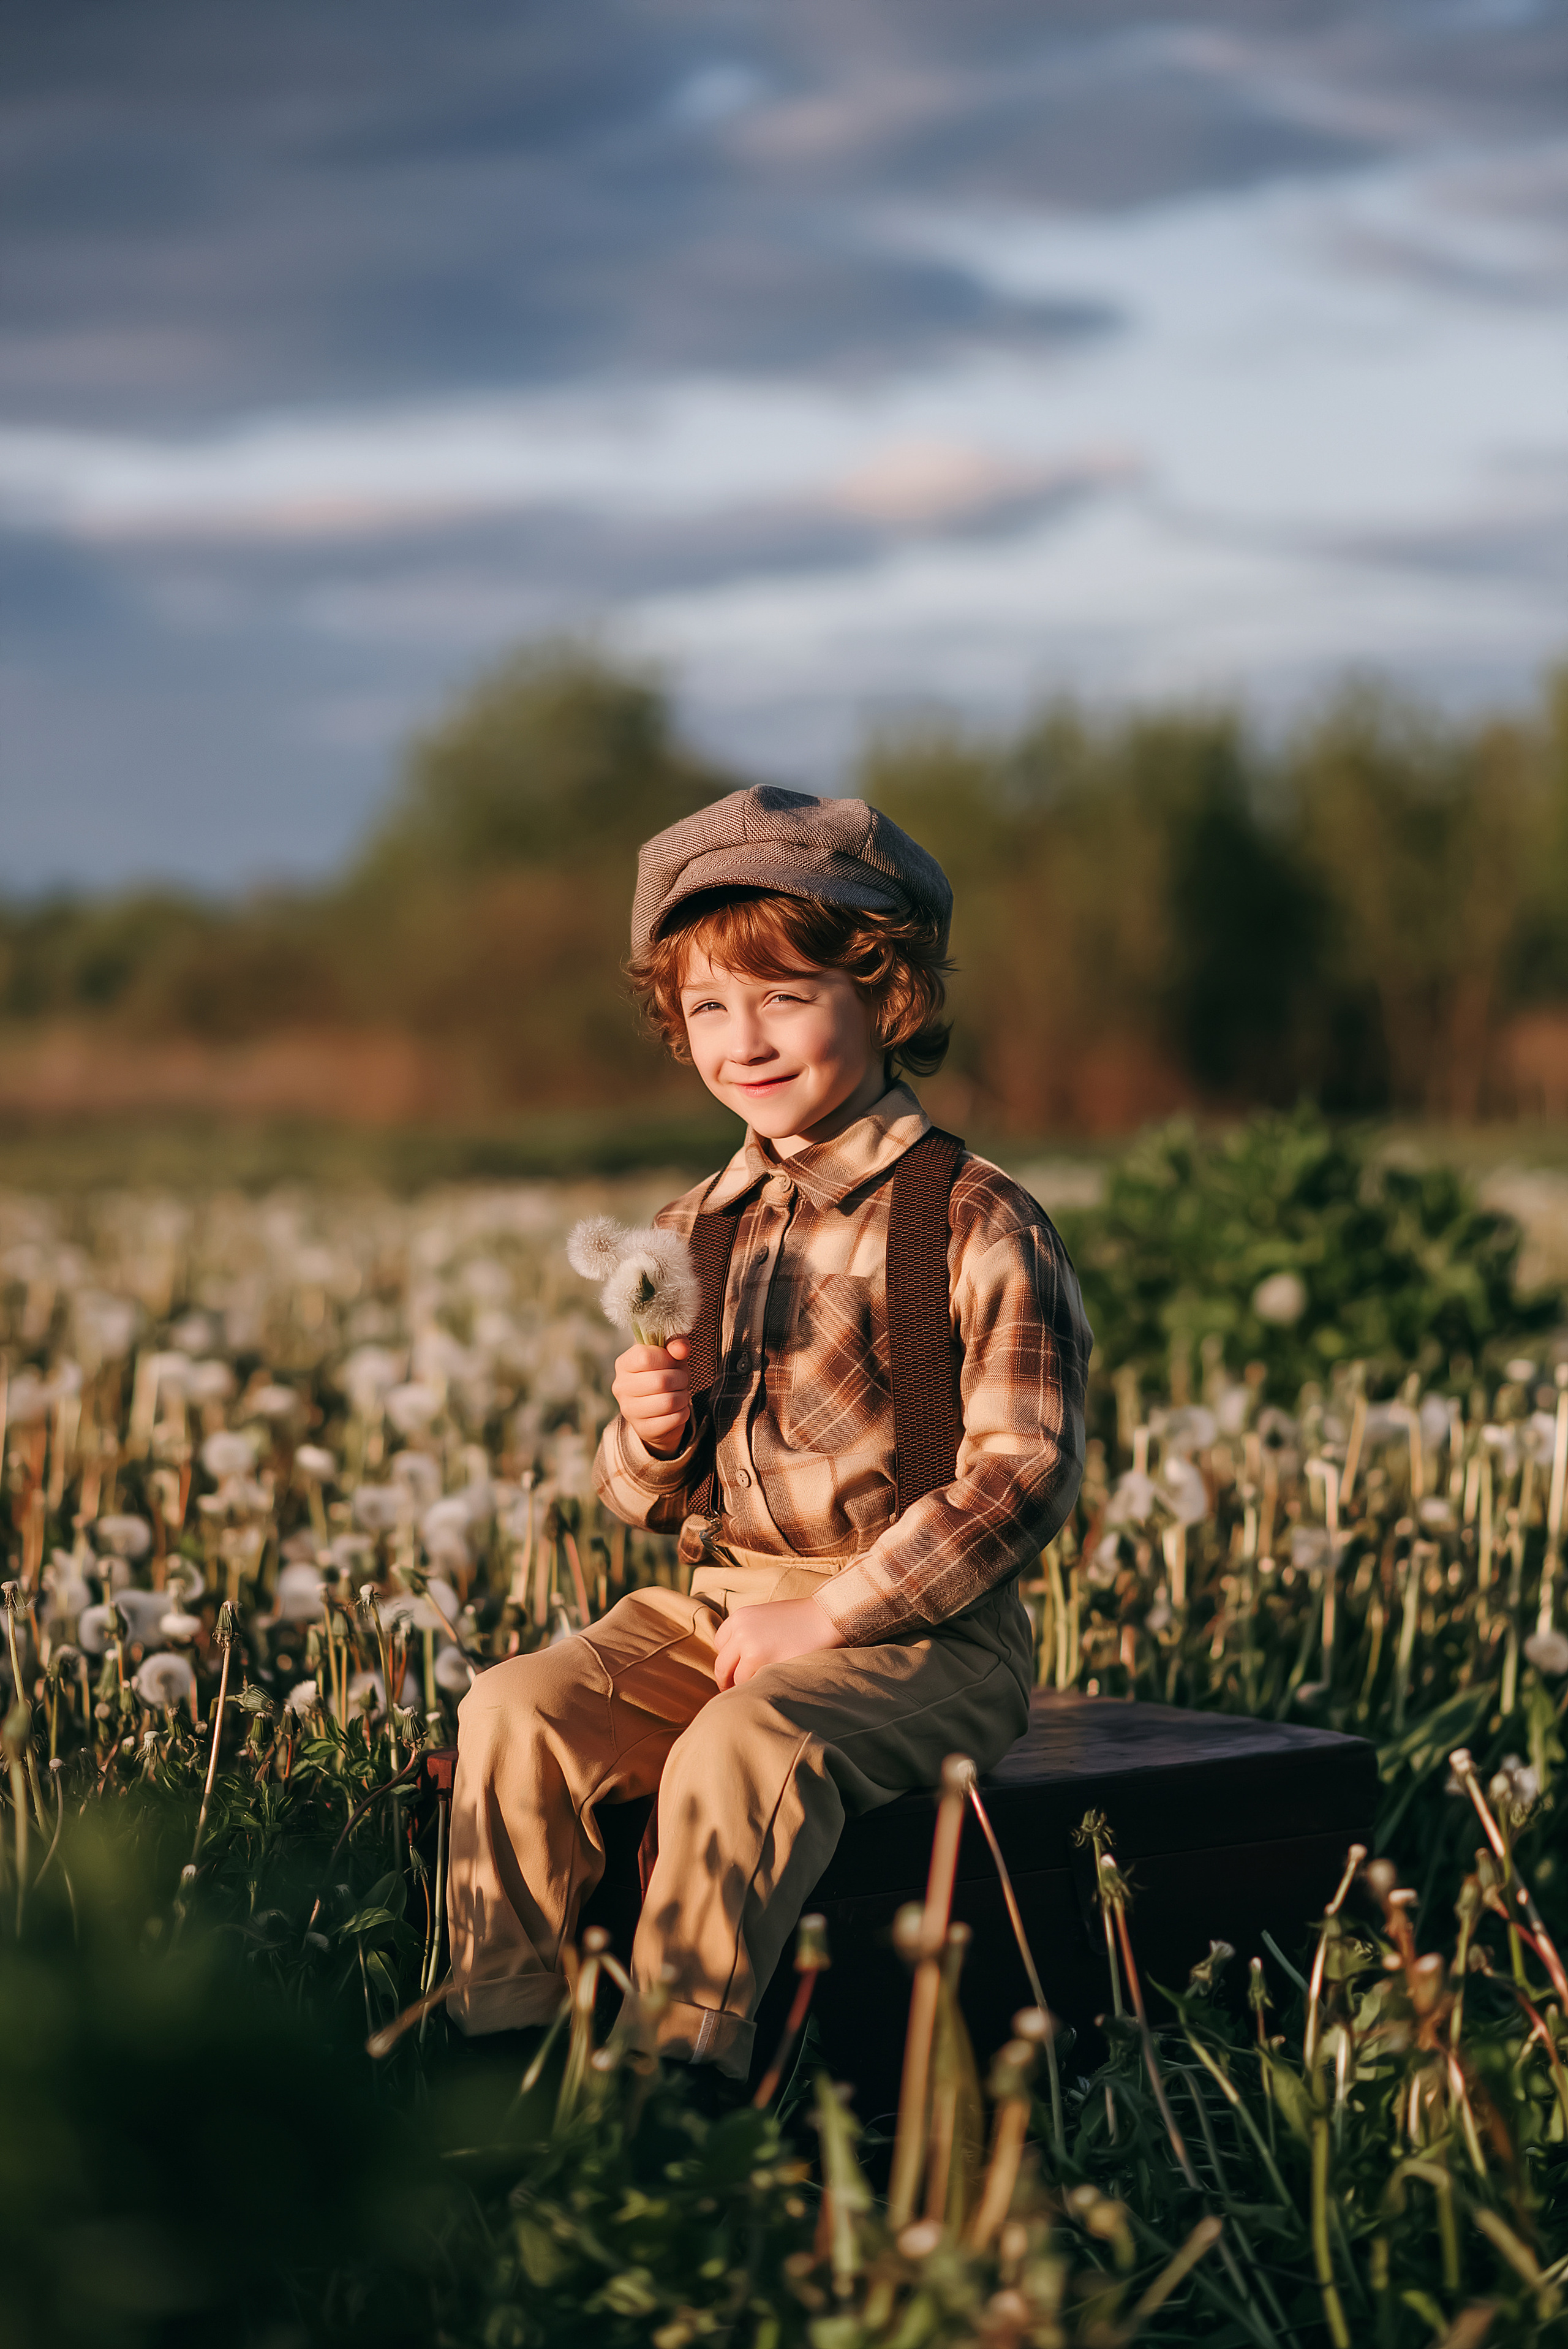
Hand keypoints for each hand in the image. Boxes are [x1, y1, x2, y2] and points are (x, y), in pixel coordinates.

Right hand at [613, 1334, 692, 1455]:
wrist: (660, 1410)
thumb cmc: (665, 1375)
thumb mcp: (671, 1355)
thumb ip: (676, 1343)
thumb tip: (680, 1349)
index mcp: (624, 1363)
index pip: (645, 1357)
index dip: (667, 1358)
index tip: (672, 1362)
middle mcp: (621, 1386)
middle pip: (660, 1381)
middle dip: (681, 1379)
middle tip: (681, 1380)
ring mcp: (628, 1410)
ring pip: (668, 1402)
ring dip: (683, 1397)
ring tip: (680, 1394)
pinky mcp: (642, 1429)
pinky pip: (672, 1419)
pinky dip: (682, 1413)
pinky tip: (677, 1410)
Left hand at [713, 1595, 844, 1691]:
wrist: (825, 1617)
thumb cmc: (799, 1619)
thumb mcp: (765, 1617)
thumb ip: (747, 1633)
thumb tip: (736, 1662)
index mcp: (740, 1617)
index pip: (720, 1645)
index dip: (728, 1659)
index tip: (733, 1670)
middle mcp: (741, 1632)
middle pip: (722, 1665)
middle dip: (726, 1681)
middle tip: (733, 1692)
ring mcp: (752, 1648)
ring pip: (737, 1679)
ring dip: (745, 1686)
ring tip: (756, 1690)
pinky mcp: (766, 1664)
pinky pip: (753, 1684)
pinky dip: (757, 1689)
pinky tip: (768, 1688)